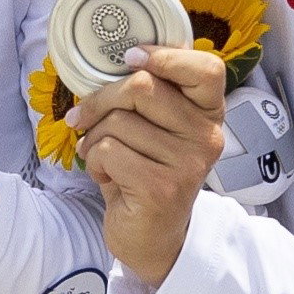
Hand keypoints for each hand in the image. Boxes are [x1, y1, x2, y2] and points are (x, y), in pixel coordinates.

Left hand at [68, 45, 227, 286]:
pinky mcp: (162, 188)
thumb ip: (150, 94)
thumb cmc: (147, 171)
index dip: (165, 56)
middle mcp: (207, 137)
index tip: (130, 59)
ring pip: (118, 122)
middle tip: (85, 119)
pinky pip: (108, 151)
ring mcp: (188, 164)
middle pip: (143, 87)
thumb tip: (112, 62)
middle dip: (101, 101)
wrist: (152, 237)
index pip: (207, 68)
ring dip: (95, 138)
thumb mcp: (157, 129)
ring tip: (102, 156)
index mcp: (209, 114)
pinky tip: (106, 177)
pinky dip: (95, 162)